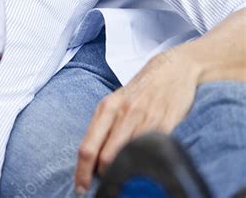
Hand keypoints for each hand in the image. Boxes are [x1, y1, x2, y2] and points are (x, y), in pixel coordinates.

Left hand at [74, 47, 200, 193]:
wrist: (172, 68)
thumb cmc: (141, 90)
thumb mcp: (117, 102)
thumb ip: (105, 128)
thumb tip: (93, 162)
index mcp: (107, 107)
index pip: (88, 147)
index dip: (82, 172)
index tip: (80, 188)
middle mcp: (124, 112)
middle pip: (106, 157)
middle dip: (104, 177)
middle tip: (106, 186)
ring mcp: (146, 117)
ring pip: (128, 156)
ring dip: (125, 173)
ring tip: (126, 178)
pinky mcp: (167, 122)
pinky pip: (153, 149)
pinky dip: (147, 163)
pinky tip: (147, 167)